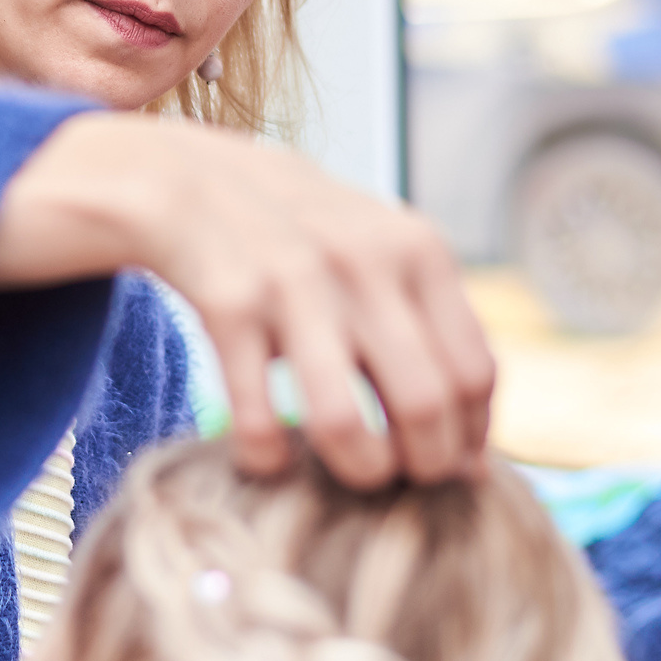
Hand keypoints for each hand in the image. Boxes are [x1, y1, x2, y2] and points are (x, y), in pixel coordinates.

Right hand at [0, 113, 496, 487]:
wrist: (185, 178)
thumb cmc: (298, 234)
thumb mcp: (379, 251)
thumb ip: (431, 329)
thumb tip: (475, 453)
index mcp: (418, 249)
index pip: (474, 374)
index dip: (467, 440)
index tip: (446, 472)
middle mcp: (365, 262)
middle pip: (425, 405)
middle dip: (421, 468)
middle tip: (397, 483)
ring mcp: (295, 282)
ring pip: (346, 423)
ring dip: (353, 471)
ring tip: (342, 476)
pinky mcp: (228, 304)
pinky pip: (259, 417)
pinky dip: (266, 455)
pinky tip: (266, 456)